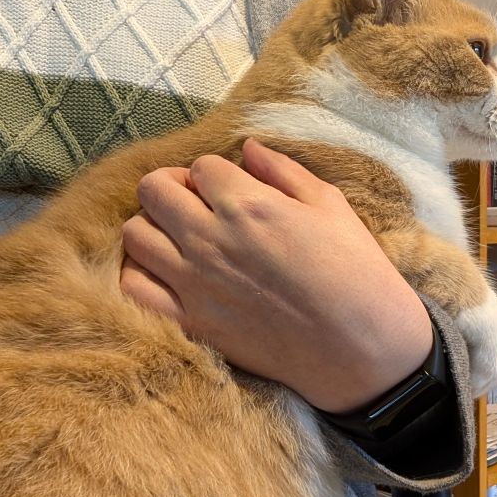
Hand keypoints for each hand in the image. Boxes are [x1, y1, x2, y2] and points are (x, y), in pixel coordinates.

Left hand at [119, 138, 433, 413]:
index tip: (231, 190)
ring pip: (135, 234)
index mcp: (249, 204)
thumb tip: (247, 147)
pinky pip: (134, 289)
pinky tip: (167, 274)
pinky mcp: (191, 323)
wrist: (362, 348)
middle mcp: (211, 238)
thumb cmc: (356, 273)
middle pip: (153, 189)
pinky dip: (143, 275)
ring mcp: (195, 283)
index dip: (215, 174)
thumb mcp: (331, 206)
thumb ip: (283, 171)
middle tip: (197, 204)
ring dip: (154, 227)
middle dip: (173, 187)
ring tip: (180, 239)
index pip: (200, 166)